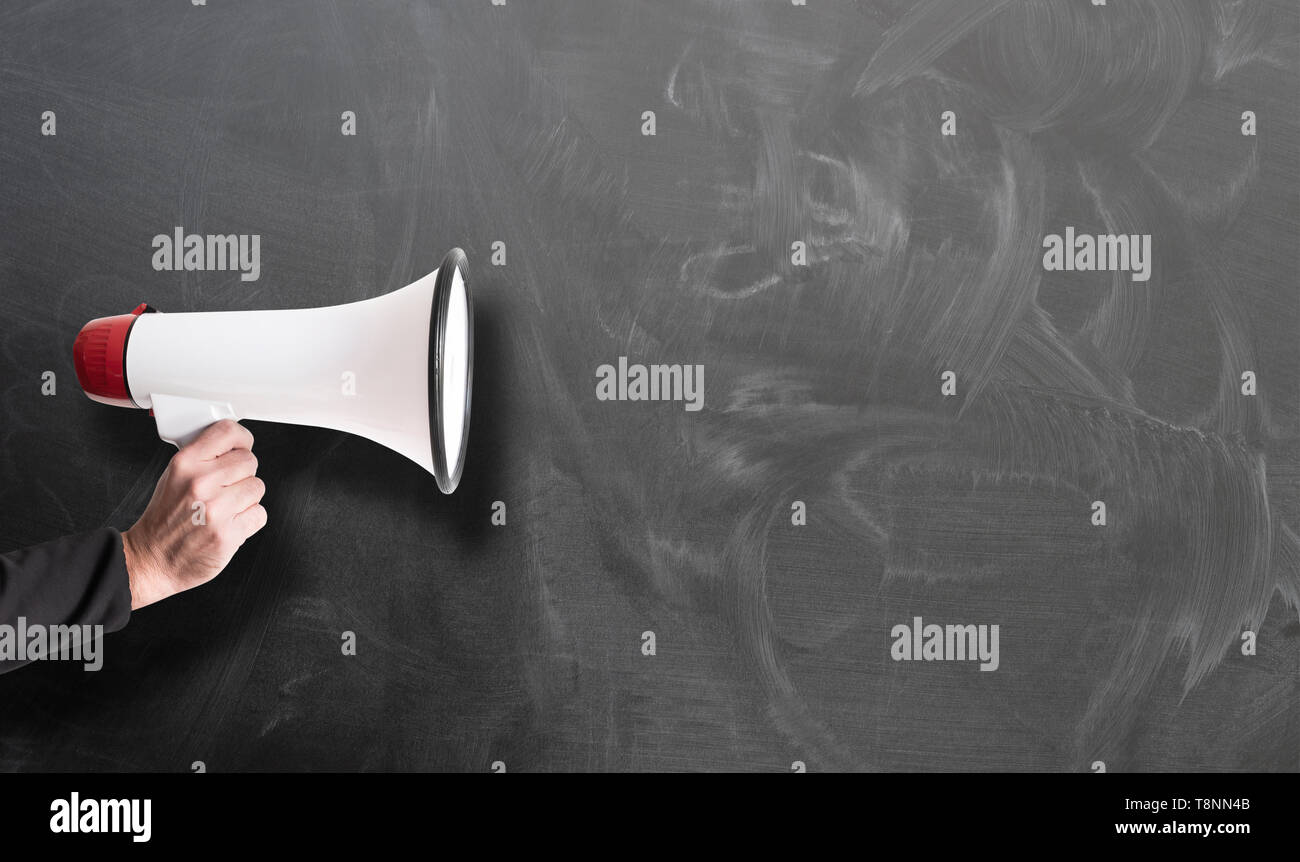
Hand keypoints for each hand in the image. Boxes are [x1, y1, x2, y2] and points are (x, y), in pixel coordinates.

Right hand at [122, 420, 266, 609]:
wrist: (153, 559)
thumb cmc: (164, 520)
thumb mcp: (173, 477)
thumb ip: (202, 457)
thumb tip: (232, 444)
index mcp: (185, 464)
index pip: (227, 432)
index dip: (241, 439)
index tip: (242, 446)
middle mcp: (200, 483)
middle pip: (249, 461)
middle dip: (242, 474)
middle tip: (227, 487)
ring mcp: (216, 509)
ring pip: (257, 487)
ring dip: (246, 498)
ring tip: (225, 507)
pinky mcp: (228, 533)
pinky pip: (259, 513)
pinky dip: (249, 519)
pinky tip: (229, 523)